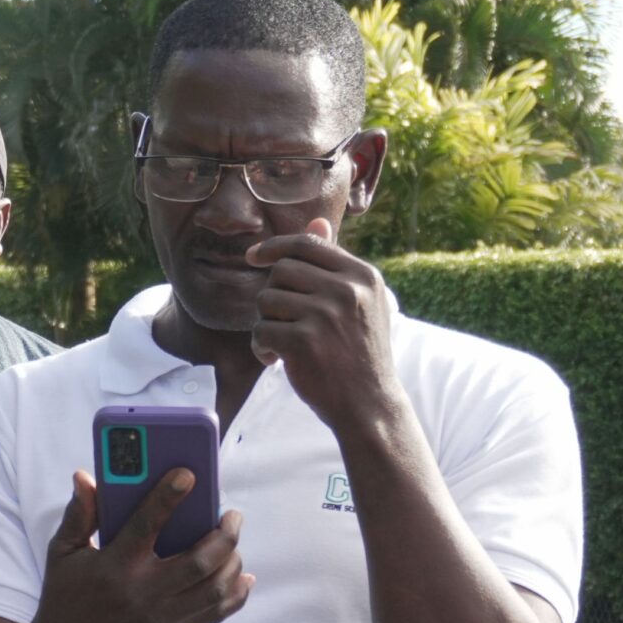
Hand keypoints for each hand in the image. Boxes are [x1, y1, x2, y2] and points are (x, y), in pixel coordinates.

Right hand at [27, 469, 250, 622]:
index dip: (168, 497)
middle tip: (232, 515)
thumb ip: (79, 515)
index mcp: (113, 566)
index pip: (146, 525)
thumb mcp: (62, 553)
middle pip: (199, 562)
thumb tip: (85, 477)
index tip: (188, 474)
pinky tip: (242, 576)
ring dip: (233, 561)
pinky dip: (235, 595)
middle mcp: (141, 592)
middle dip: (225, 535)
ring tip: (233, 542)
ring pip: (213, 588)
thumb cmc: (64, 595)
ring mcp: (160, 616)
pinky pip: (214, 615)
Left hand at [247, 218, 404, 434]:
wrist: (369, 403)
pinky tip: (276, 360)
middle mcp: (347, 290)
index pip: (307, 243)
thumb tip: (317, 219)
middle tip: (283, 321)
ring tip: (283, 343)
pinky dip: (261, 347)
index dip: (274, 246)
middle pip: (281, 270)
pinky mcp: (304, 340)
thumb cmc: (359, 352)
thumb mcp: (360, 302)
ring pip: (267, 299)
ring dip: (266, 323)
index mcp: (362, 275)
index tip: (253, 257)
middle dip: (273, 296)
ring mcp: (326, 314)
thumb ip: (334, 263)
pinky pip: (261, 330)